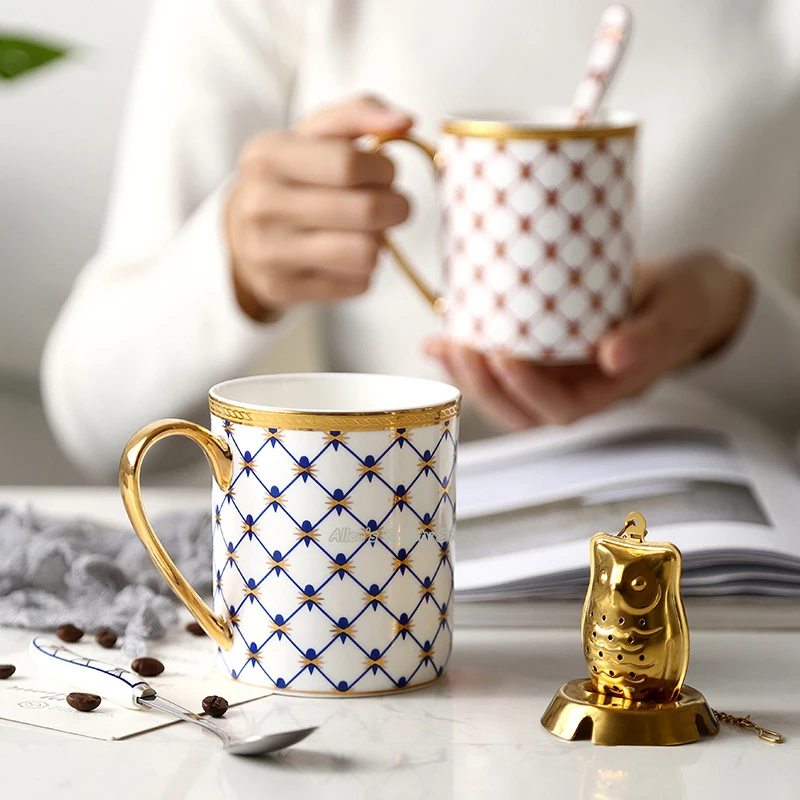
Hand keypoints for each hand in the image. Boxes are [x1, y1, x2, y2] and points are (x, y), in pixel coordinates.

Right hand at [225, 95, 411, 319]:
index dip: (385, 169)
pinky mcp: (284, 289)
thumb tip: (405, 121)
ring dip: (382, 242)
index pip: (351, 163)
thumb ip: (360, 114)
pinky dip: (364, 270)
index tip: (386, 173)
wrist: (243, 237)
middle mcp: (261, 204)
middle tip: (394, 205)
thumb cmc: (293, 178)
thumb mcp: (313, 136)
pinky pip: (357, 284)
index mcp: (266, 155)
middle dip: (397, 207)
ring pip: (366, 253)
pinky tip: (347, 258)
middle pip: (365, 210)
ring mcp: (269, 252)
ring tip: (371, 231)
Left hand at [425, 250, 751, 429]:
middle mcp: (577, 390)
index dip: (526, 389)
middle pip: (521, 410)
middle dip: (484, 386)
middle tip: (459, 348)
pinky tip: (439, 339)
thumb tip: (614, 357)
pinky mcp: (542, 353)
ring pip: (504, 395)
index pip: (562, 408)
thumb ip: (653, 334)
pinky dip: (468, 356)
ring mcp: (557, 375)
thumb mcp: (681, 309)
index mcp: (610, 391)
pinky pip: (500, 365)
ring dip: (469, 376)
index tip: (501, 353)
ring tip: (444, 345)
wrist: (682, 290)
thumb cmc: (687, 300)